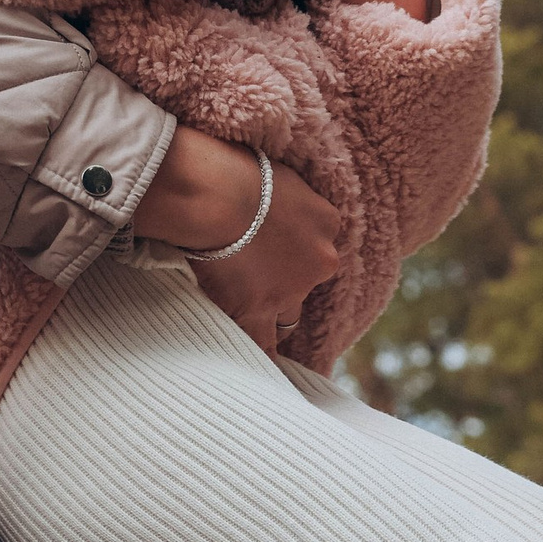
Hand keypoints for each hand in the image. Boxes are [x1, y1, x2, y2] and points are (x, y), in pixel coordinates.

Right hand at [191, 160, 344, 349]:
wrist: (215, 194)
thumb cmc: (234, 169)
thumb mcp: (275, 168)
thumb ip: (283, 192)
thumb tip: (268, 199)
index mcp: (327, 219)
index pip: (318, 243)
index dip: (294, 249)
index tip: (277, 249)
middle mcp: (319, 259)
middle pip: (306, 281)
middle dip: (286, 281)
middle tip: (254, 273)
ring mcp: (290, 290)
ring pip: (288, 314)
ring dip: (271, 312)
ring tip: (246, 312)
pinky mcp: (258, 312)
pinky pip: (265, 346)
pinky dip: (264, 359)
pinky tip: (257, 373)